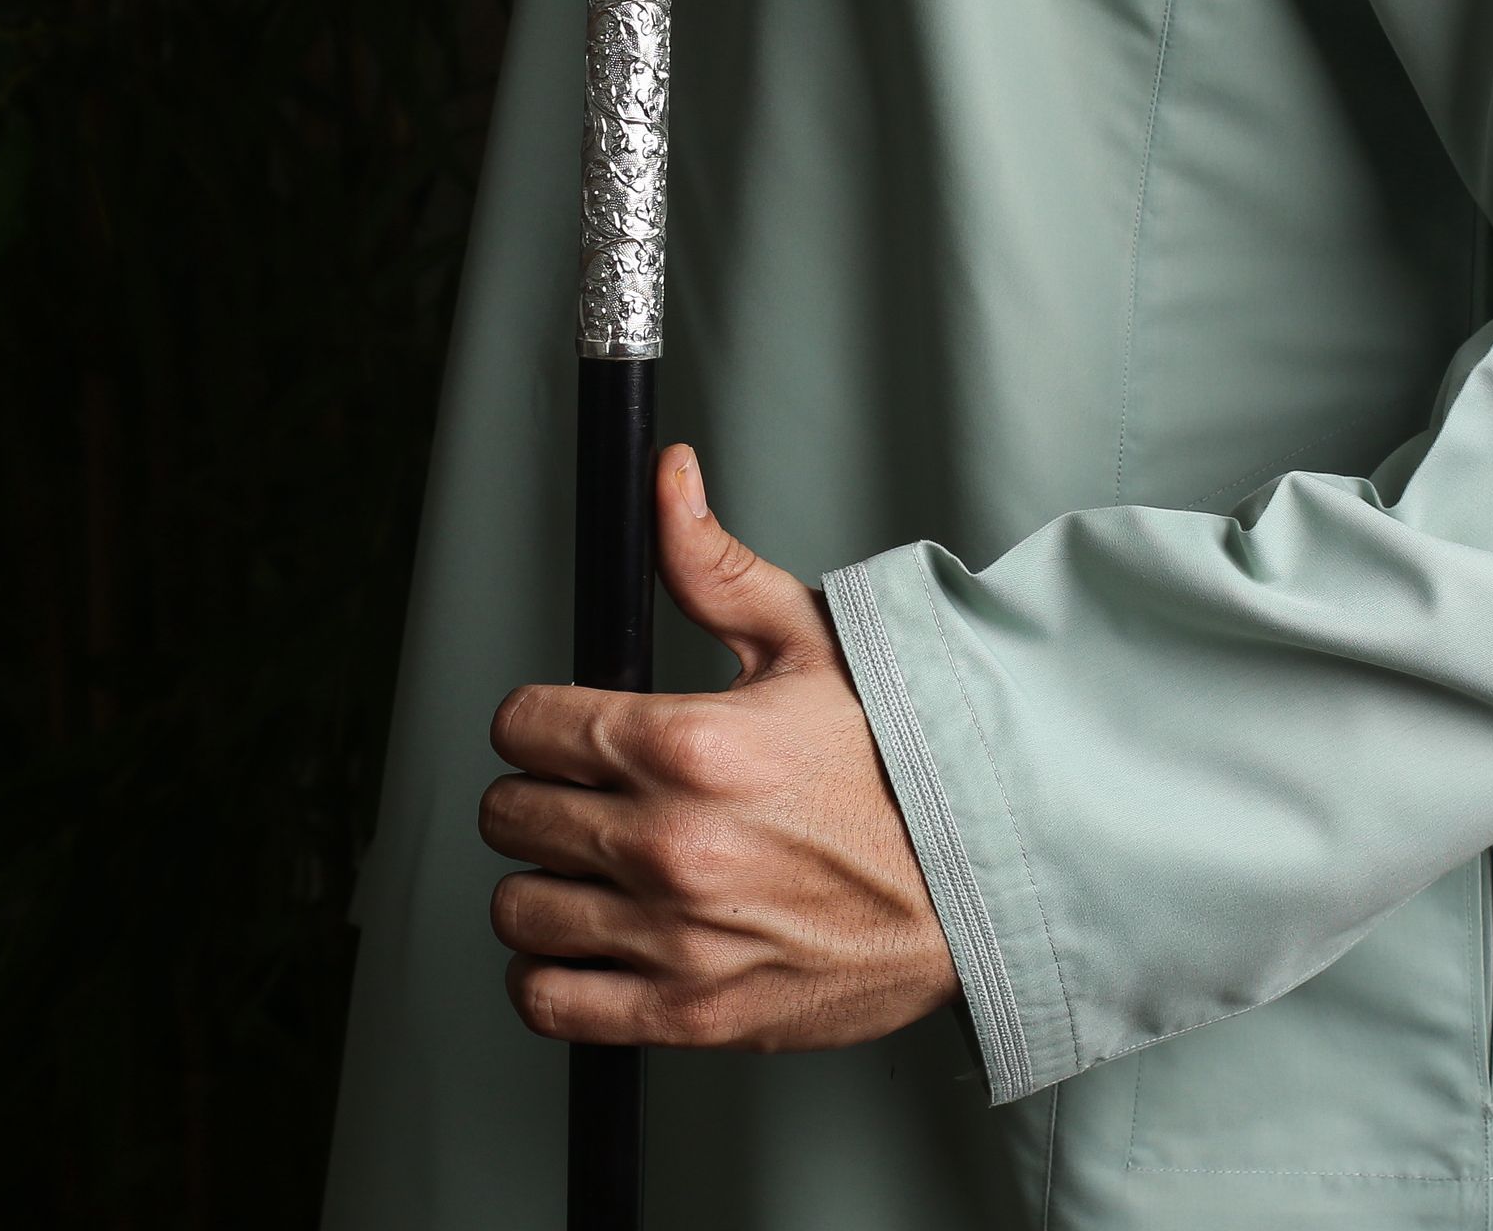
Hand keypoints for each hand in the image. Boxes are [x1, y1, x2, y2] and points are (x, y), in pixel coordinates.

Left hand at [479, 443, 961, 1050]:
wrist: (983, 883)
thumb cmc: (898, 761)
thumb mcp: (807, 641)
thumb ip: (711, 565)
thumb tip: (666, 479)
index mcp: (687, 743)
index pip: (522, 724)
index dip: (537, 718)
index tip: (565, 728)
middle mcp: (670, 843)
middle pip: (509, 812)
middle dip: (538, 792)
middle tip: (587, 793)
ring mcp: (677, 937)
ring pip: (518, 905)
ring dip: (543, 880)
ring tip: (593, 865)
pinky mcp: (690, 1012)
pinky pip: (549, 1001)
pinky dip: (550, 970)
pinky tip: (592, 938)